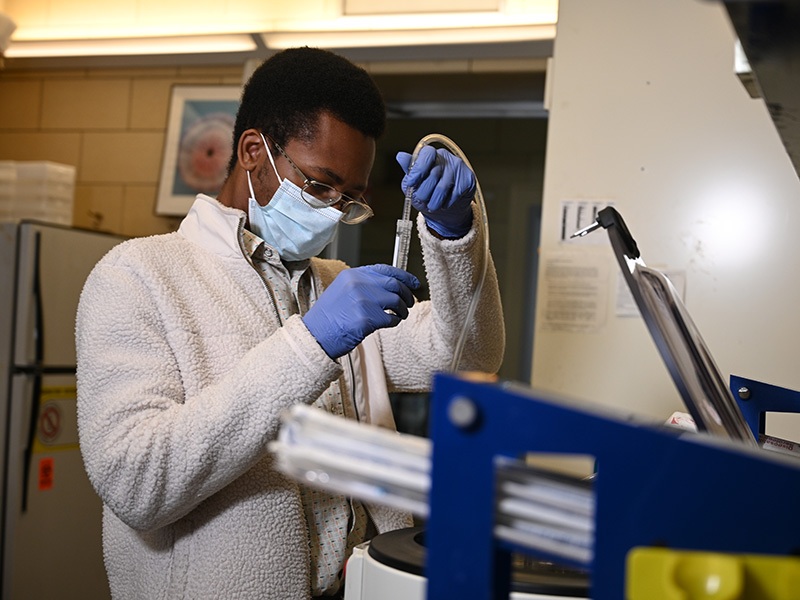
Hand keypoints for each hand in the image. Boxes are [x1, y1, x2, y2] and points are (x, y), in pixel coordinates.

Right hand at [302, 265, 419, 358]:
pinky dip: (395, 321)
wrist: (316, 336)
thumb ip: (363, 285)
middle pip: (394, 284)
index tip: (414, 282)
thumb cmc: (328, 318)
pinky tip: (390, 323)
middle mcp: (358, 284)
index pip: (385, 269)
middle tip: (409, 302)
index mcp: (352, 275)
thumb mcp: (342, 291)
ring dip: (402, 309)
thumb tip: (390, 286)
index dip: (404, 276)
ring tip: (400, 315)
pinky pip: (391, 318)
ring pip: (396, 301)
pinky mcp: (367, 319)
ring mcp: (363, 301)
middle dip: (407, 294)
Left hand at [396, 146, 475, 237]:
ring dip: (434, 202)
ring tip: (432, 205)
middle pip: (433, 174)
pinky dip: (446, 203)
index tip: (412, 183)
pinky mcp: (468, 179)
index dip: (418, 170)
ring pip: (443, 187)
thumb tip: (400, 156)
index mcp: (431, 155)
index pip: (426, 154)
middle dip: (424, 192)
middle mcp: (445, 158)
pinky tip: (444, 203)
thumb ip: (410, 170)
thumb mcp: (415, 182)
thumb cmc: (428, 191)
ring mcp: (458, 167)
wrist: (446, 207)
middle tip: (422, 199)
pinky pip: (454, 194)